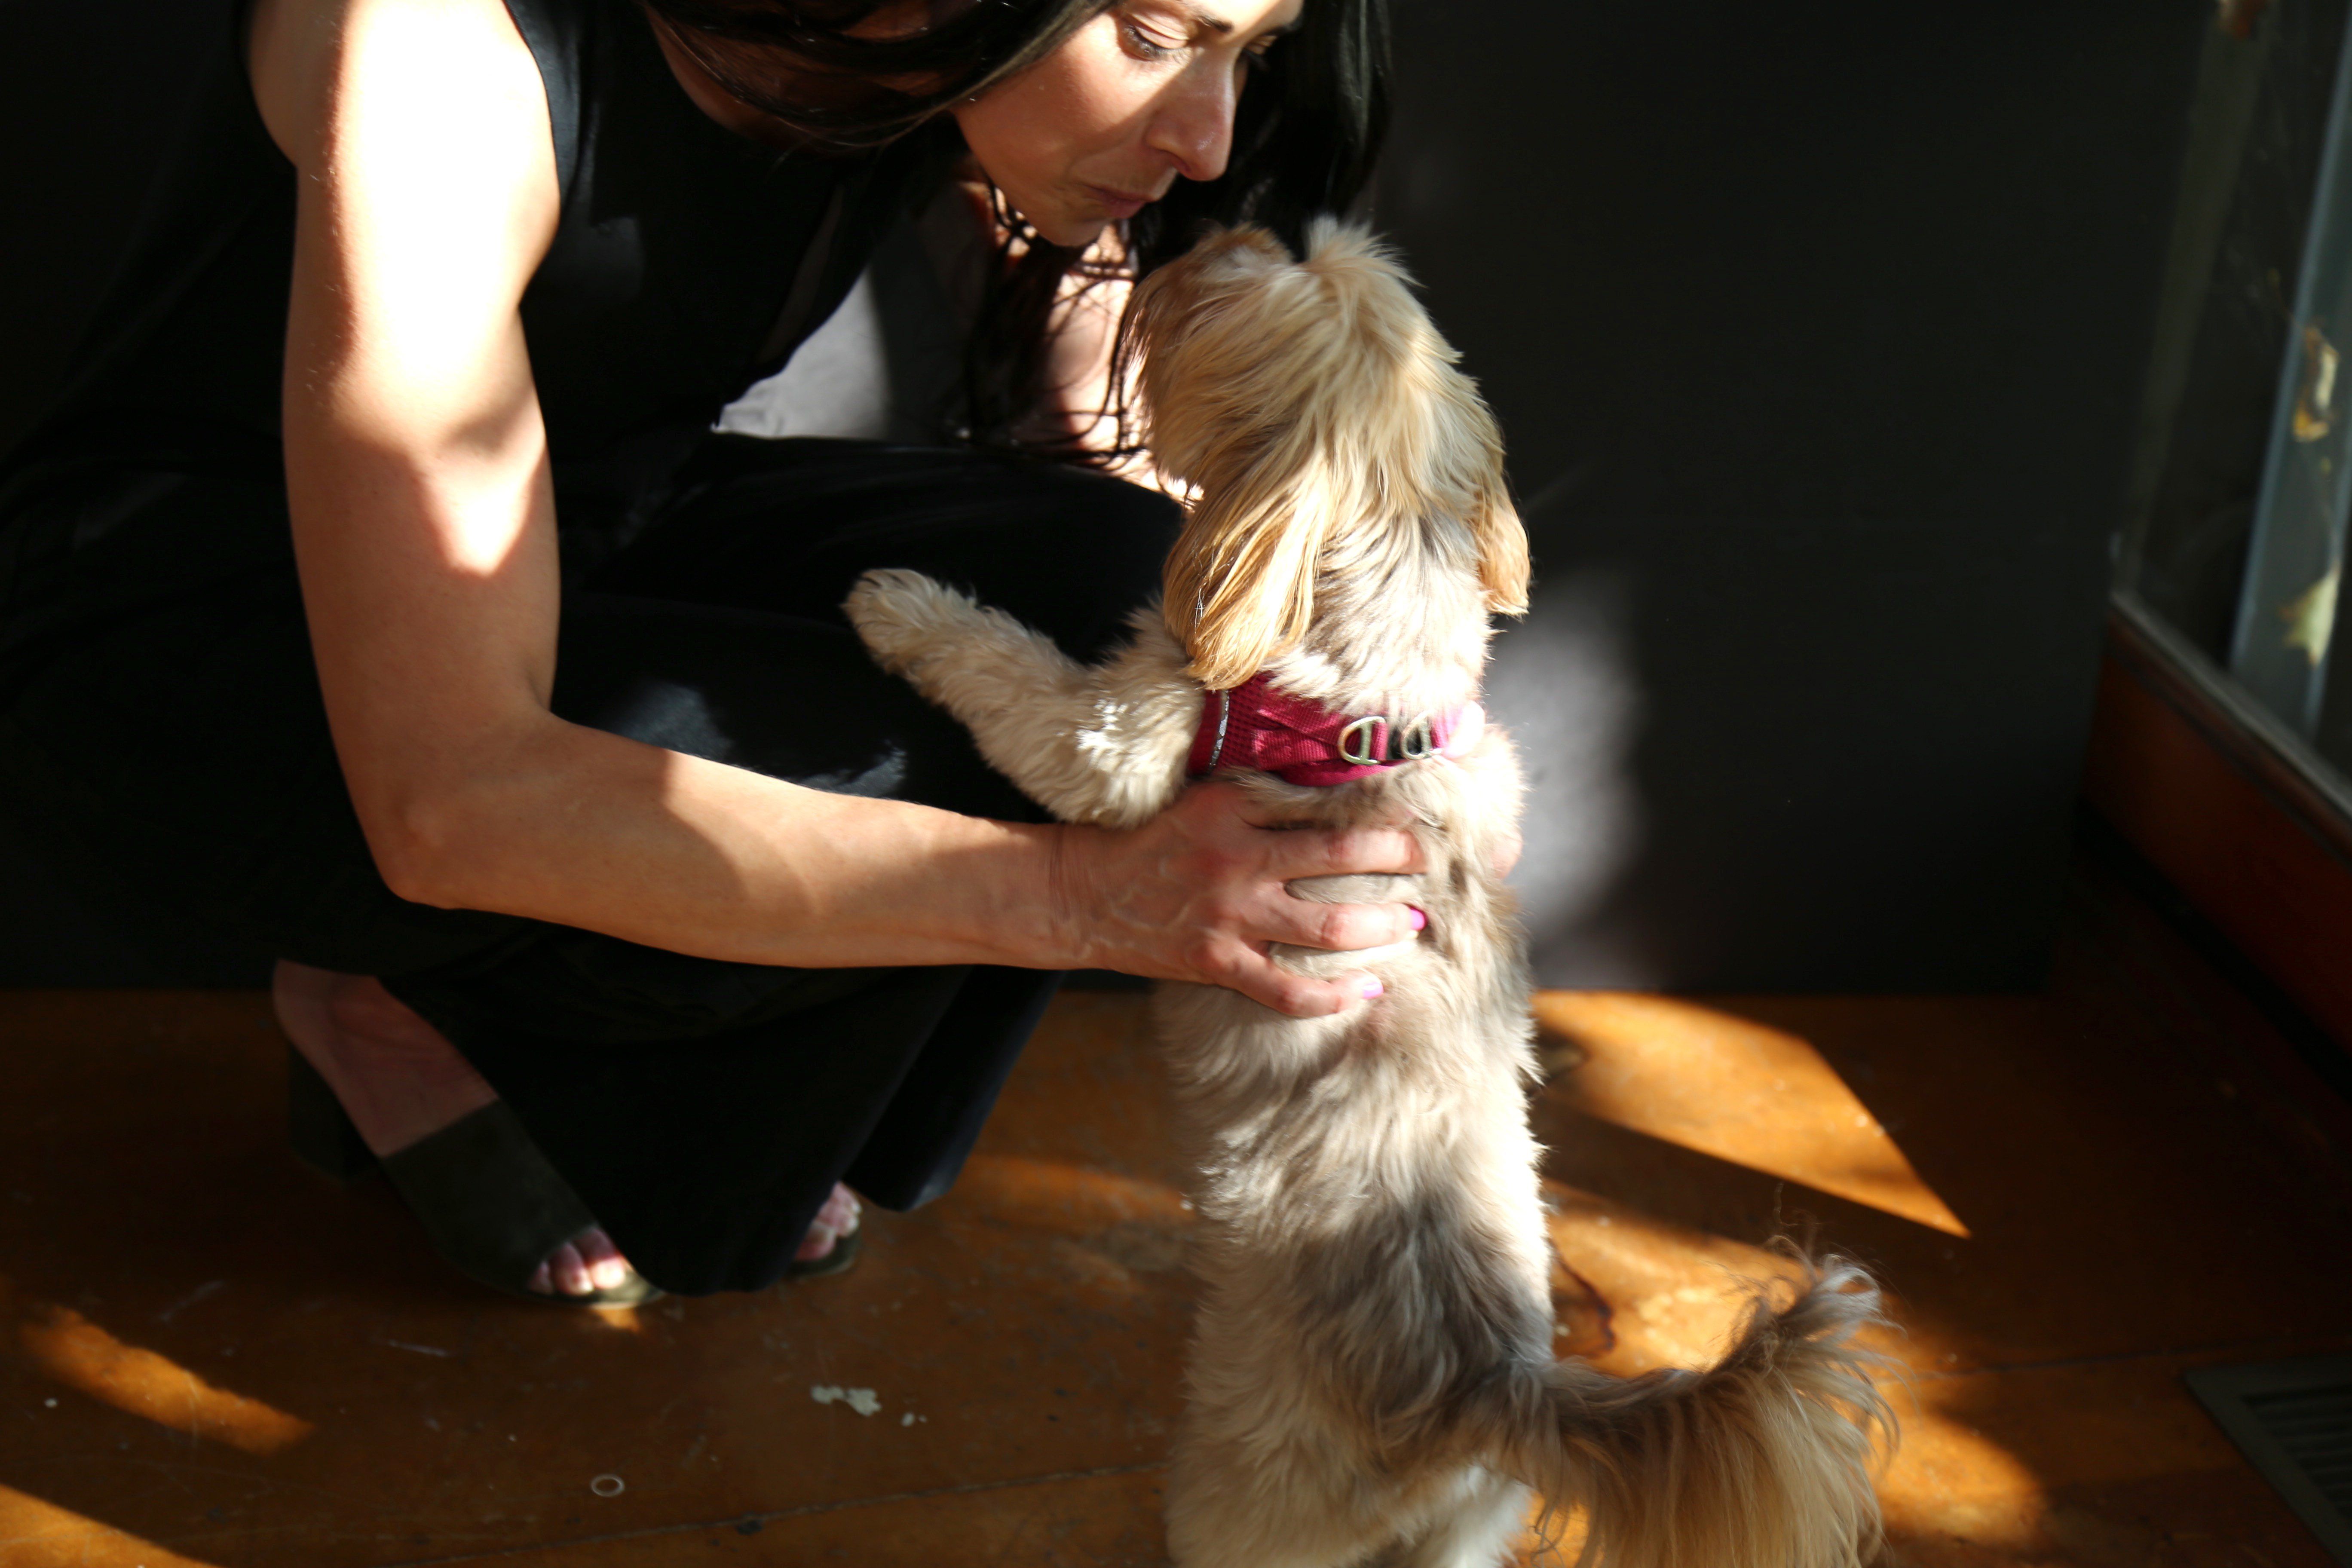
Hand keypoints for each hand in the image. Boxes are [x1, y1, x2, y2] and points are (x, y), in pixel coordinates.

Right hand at [1052, 780, 1424, 1016]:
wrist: (1086, 893)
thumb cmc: (1155, 841)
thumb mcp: (1206, 801)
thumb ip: (1266, 800)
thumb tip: (1337, 799)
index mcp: (1236, 810)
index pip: (1324, 806)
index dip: (1381, 816)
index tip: (1416, 821)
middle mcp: (1240, 861)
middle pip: (1342, 858)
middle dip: (1398, 864)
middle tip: (1430, 869)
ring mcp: (1231, 918)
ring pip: (1328, 927)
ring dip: (1381, 926)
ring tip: (1410, 924)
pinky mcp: (1218, 964)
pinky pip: (1287, 991)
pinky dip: (1333, 996)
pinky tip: (1368, 990)